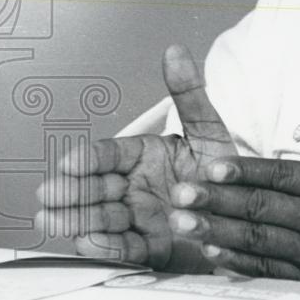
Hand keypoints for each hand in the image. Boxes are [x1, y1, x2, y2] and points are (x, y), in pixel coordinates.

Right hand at [35, 44, 237, 271]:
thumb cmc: (225, 170)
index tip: (72, 162)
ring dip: (76, 219)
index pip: (110, 154)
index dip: (90, 159)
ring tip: (54, 219)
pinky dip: (105, 247)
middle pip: (96, 188)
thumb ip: (189, 93)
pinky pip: (124, 248)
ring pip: (102, 218)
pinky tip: (88, 242)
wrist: (248, 212)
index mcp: (144, 156)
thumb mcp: (209, 128)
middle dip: (72, 191)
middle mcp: (136, 187)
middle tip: (51, 193)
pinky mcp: (149, 248)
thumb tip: (176, 51)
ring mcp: (139, 218)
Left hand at [168, 92, 299, 290]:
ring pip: (255, 239)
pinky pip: (268, 270)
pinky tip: (213, 256)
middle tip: (181, 194)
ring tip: (184, 223)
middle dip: (215, 200)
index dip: (244, 171)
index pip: (280, 177)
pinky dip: (238, 264)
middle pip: (259, 207)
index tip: (212, 166)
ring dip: (217, 230)